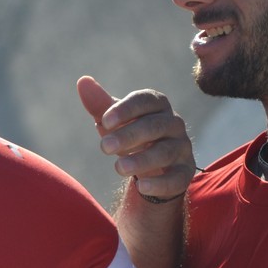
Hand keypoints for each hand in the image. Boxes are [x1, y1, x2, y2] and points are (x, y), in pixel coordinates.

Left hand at [77, 76, 194, 201]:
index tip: (104, 121)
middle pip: (155, 126)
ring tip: (118, 167)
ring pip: (165, 152)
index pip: (145, 100)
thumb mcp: (112, 121)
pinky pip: (176, 178)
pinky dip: (159, 183)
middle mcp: (173, 124)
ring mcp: (182, 149)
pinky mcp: (184, 173)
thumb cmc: (129, 135)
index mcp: (157, 105)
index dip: (126, 109)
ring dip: (141, 160)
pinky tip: (141, 186)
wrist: (149, 167)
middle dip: (128, 135)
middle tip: (103, 147)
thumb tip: (83, 81)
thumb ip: (99, 104)